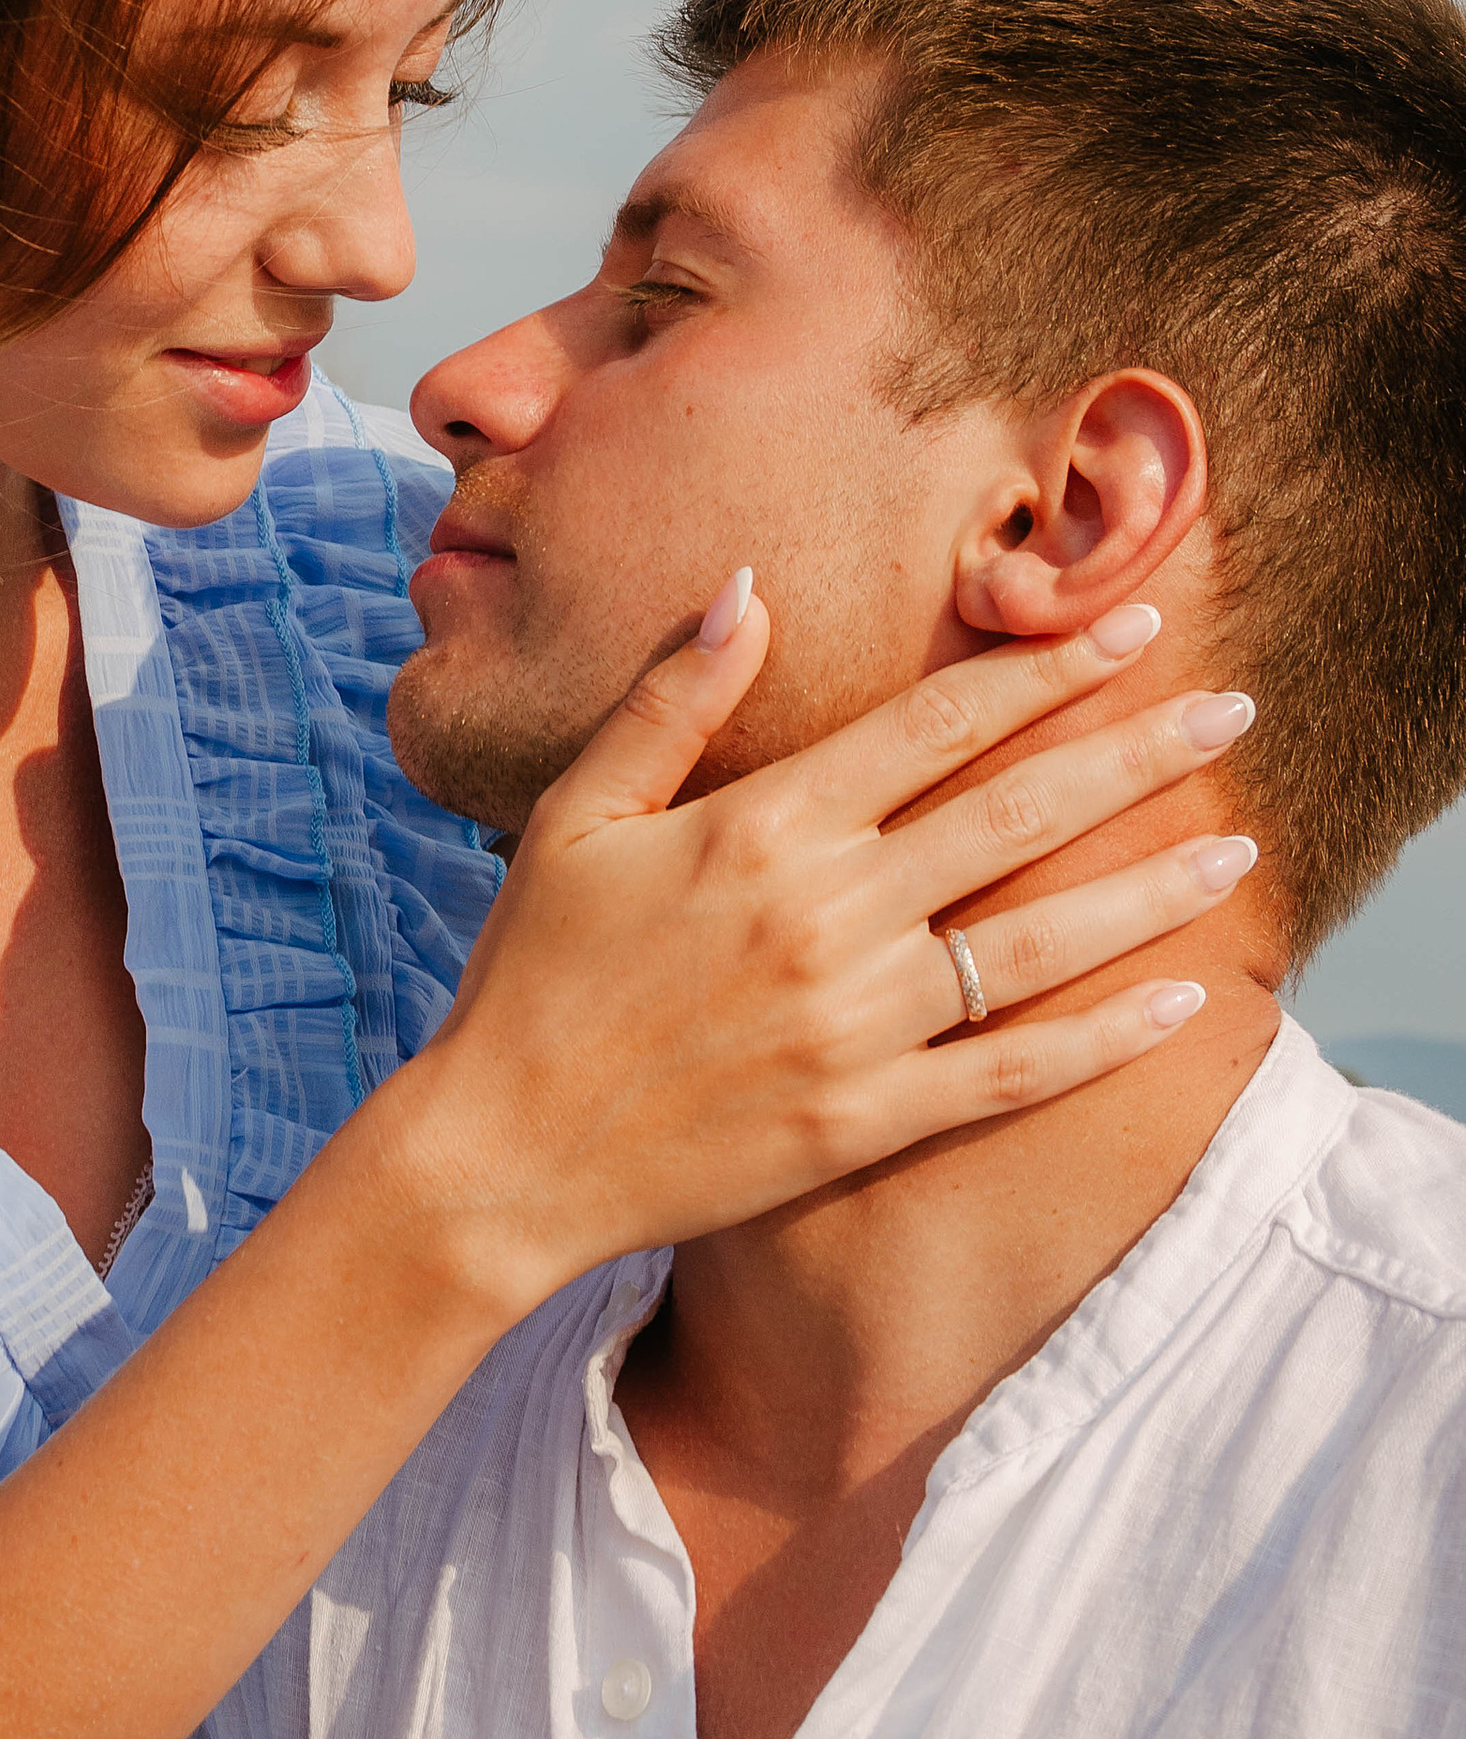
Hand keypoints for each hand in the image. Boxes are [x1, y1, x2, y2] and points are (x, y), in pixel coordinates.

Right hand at [402, 586, 1248, 1311]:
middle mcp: (828, 914)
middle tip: (1233, 710)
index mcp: (764, 825)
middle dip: (1135, 754)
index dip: (1043, 670)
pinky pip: (1011, 1072)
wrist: (501, 1152)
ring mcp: (857, 1023)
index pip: (937, 723)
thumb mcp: (578, 812)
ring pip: (1037, 941)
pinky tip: (1181, 1002)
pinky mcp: (866, 1119)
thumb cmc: (532, 972)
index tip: (1130, 630)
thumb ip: (671, 700)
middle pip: (1016, 813)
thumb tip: (746, 586)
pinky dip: (1103, 1039)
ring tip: (1238, 847)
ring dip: (1148, 890)